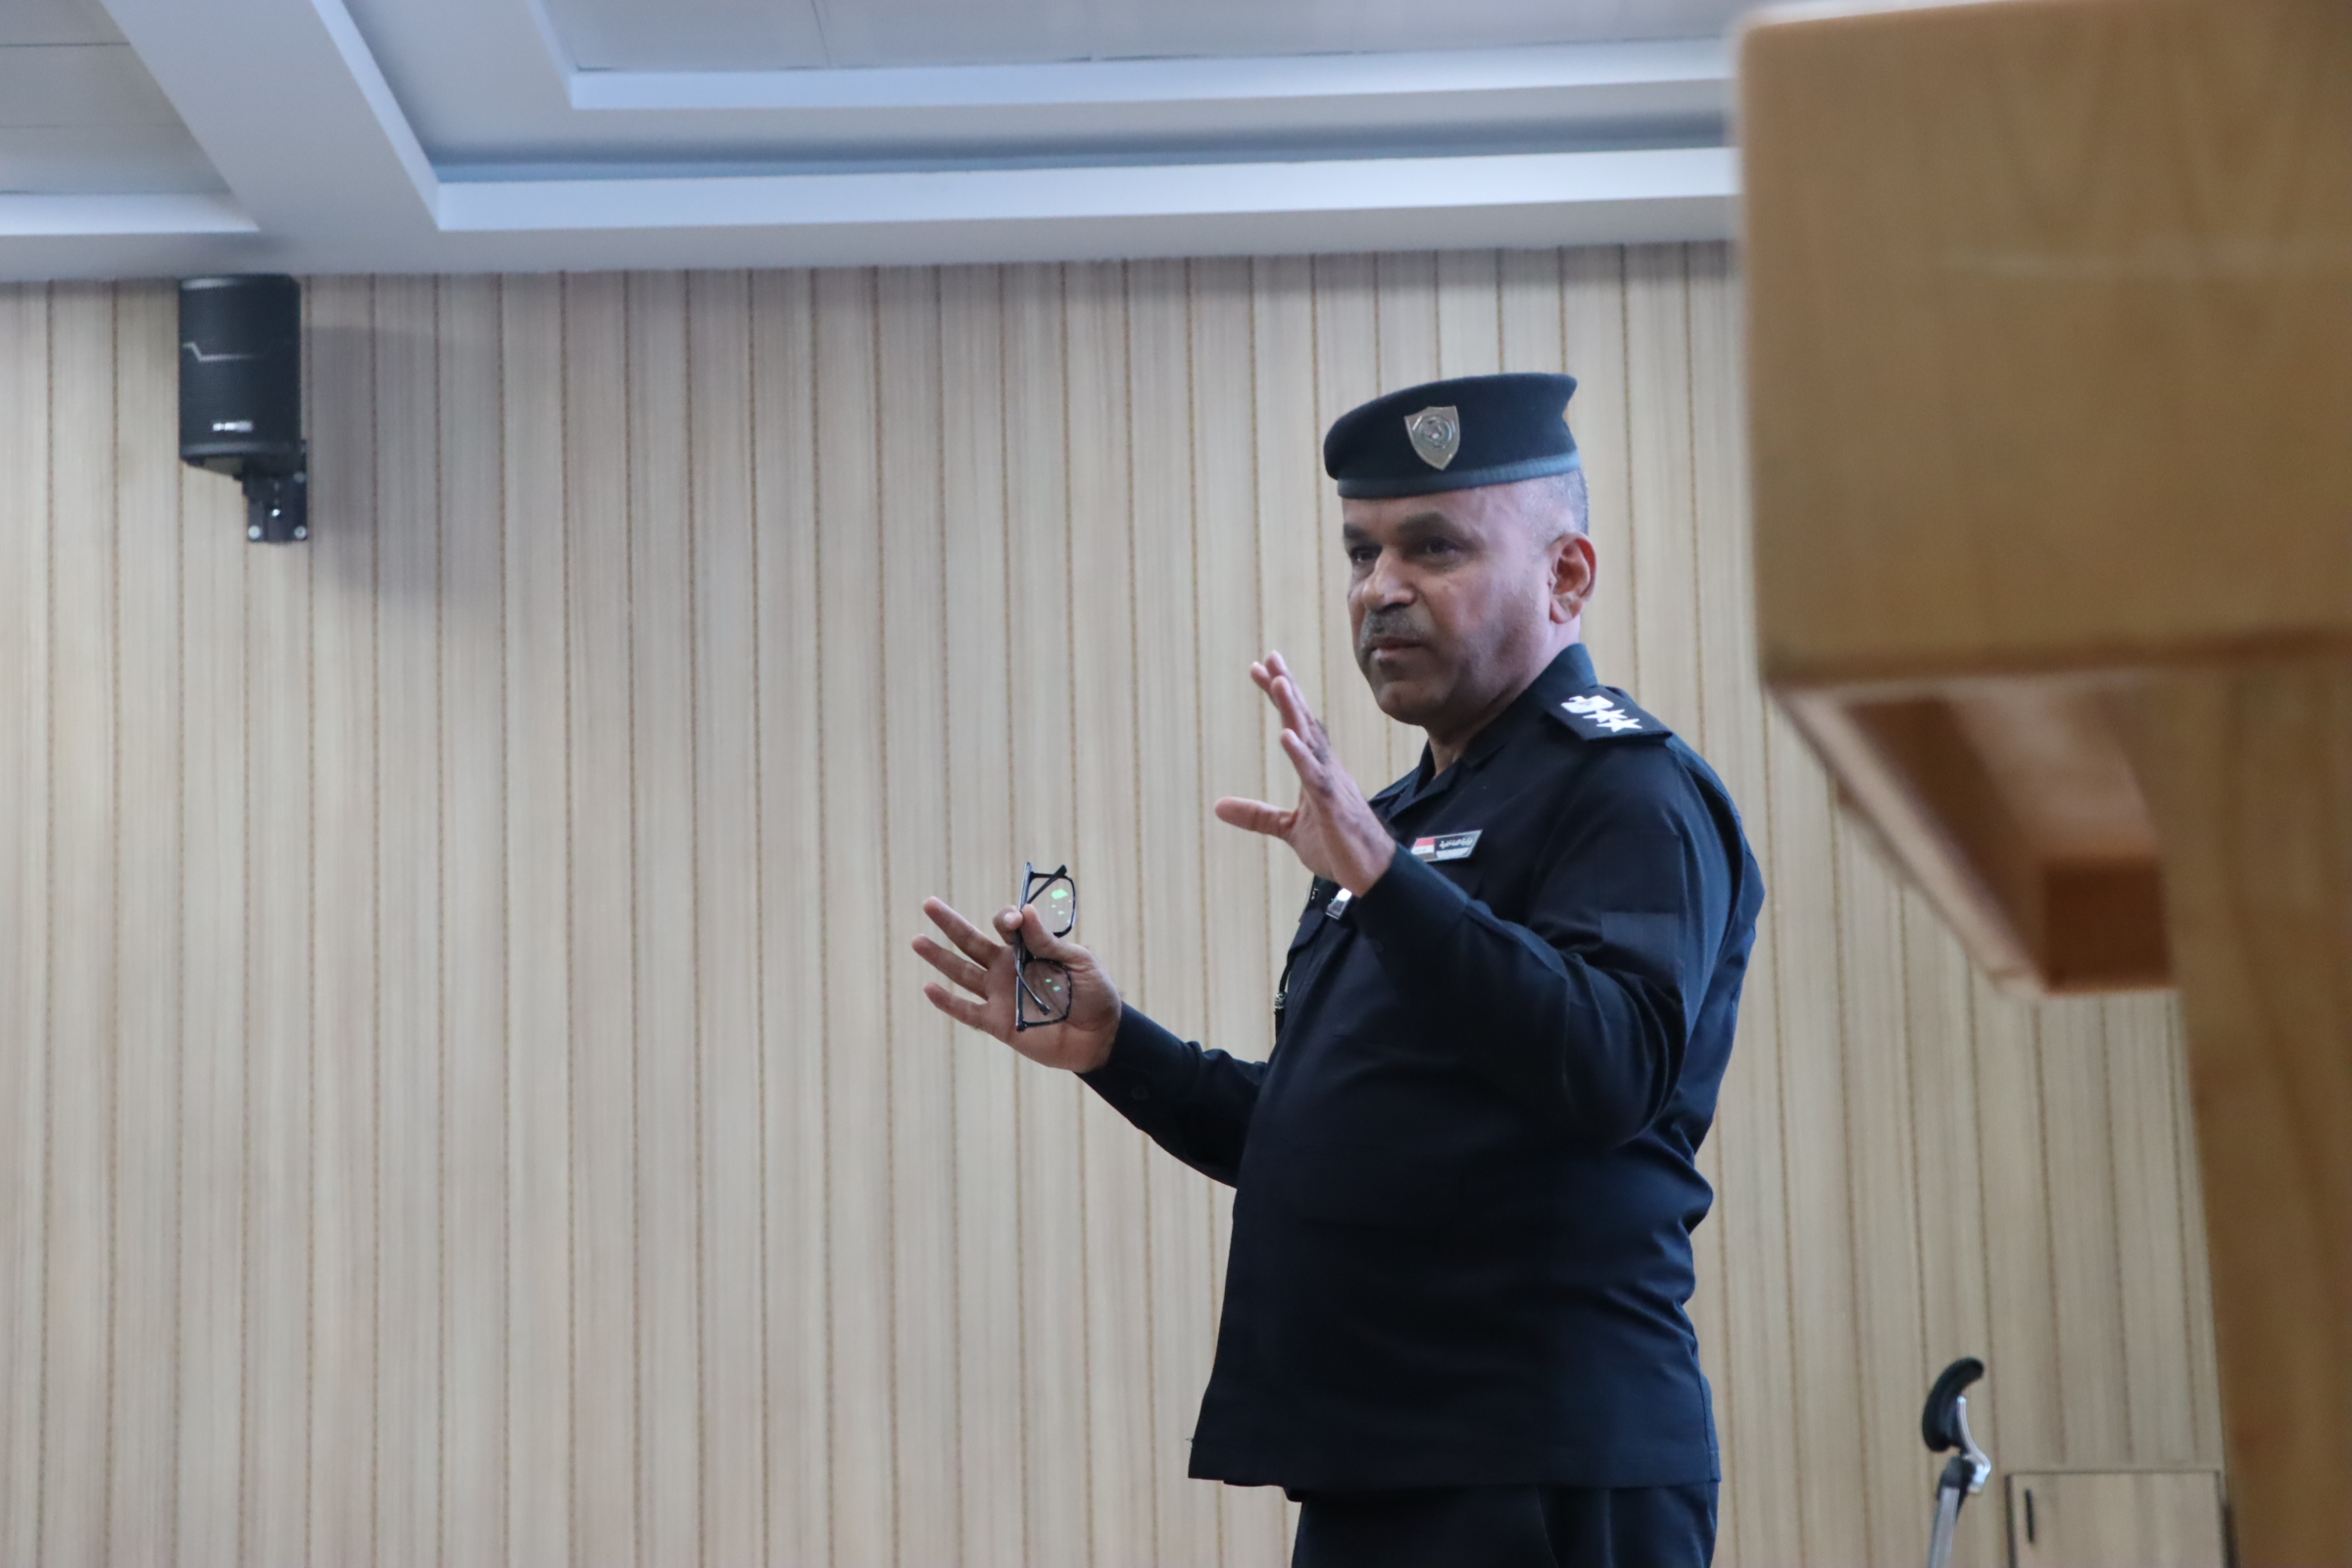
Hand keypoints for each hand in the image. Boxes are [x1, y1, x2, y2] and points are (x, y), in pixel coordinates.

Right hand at [913, 897, 1122, 1072]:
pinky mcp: (998, 1023)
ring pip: (962, 973)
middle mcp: (1008, 968)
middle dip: (950, 923)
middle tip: (928, 904)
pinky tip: (929, 988)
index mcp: (1029, 949)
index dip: (1007, 919)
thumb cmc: (1094, 994)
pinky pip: (968, 1012)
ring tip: (917, 940)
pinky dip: (948, 1002)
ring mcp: (1000, 995)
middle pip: (972, 942)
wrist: (1100, 1036)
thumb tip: (1024, 911)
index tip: (1016, 921)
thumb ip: (1048, 941)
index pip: (1007, 926)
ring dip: (940, 957)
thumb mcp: (1078, 961)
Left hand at [1214, 650, 1399, 895]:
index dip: (1280, 696)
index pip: (1297, 724)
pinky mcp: (1333, 807)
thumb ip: (1257, 815)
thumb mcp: (1289, 829)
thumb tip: (1218, 806)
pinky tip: (1287, 736)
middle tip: (1270, 658)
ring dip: (1294, 711)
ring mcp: (1331, 785)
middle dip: (1287, 689)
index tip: (1261, 668)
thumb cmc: (1339, 847)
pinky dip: (1301, 756)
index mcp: (1317, 769)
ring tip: (1279, 683)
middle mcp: (1326, 768)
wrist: (1372, 874)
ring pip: (1311, 740)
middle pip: (1304, 720)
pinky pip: (1316, 777)